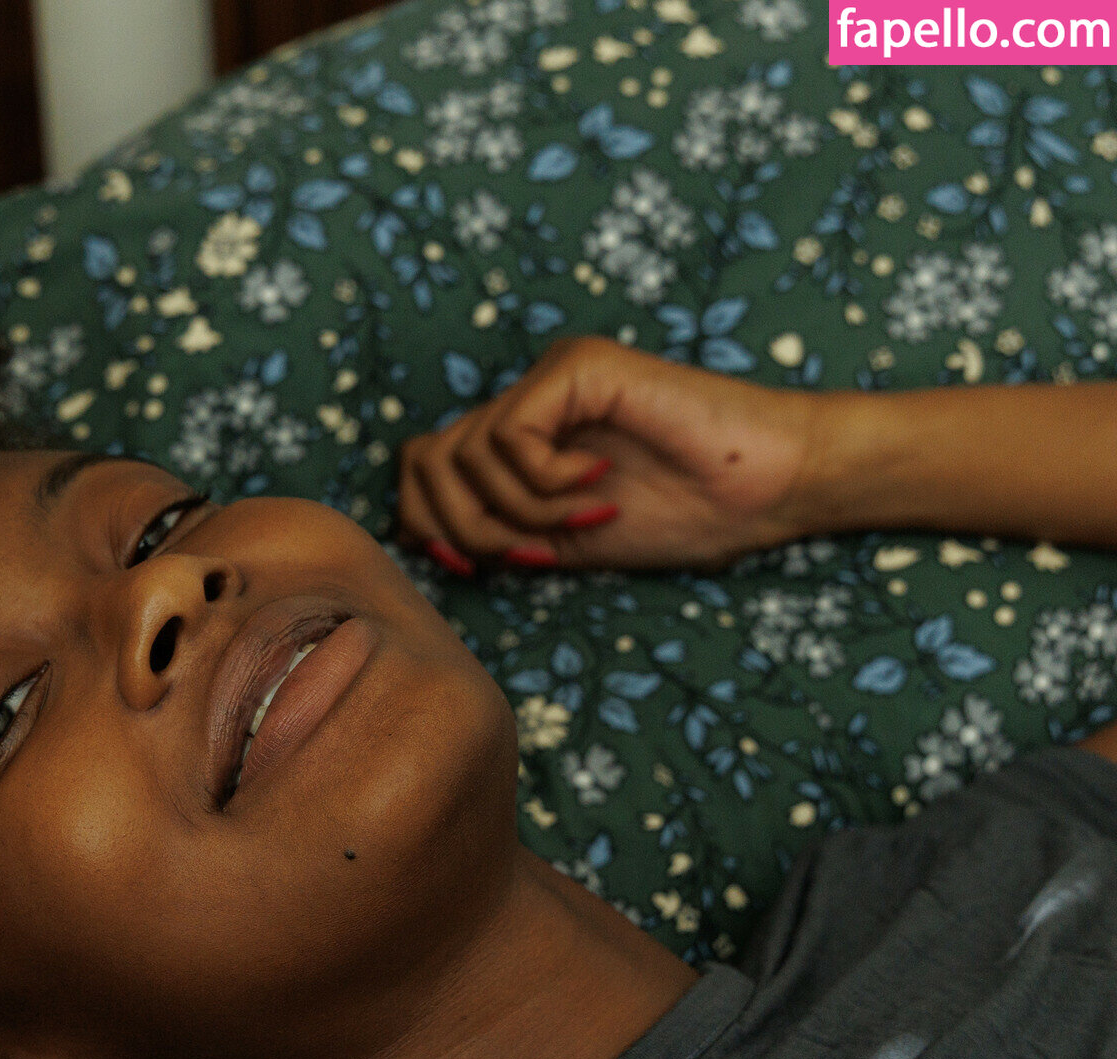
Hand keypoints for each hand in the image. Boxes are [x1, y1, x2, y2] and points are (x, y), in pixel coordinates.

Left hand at [395, 337, 828, 572]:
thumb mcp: (560, 542)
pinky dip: (544, 482)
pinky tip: (599, 485)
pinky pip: (509, 434)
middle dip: (465, 528)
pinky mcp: (577, 367)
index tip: (476, 568)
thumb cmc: (680, 515)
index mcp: (516, 442)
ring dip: (520, 512)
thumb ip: (492, 532)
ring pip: (463, 456)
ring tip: (585, 519)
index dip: (427, 527)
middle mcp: (523, 402)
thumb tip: (416, 539)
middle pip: (424, 463)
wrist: (765, 490)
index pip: (420, 472)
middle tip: (532, 552)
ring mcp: (548, 378)